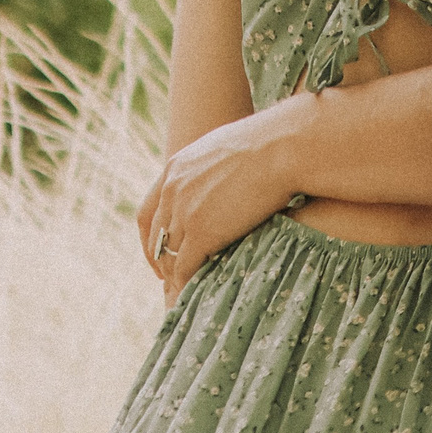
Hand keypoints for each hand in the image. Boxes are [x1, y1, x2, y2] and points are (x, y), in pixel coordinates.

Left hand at [136, 98, 307, 302]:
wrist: (283, 148)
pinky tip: (195, 290)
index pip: (148, 211)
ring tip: (184, 288)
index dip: (151, 236)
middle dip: (160, 259)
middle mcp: (172, 189)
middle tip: (169, 276)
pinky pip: (185, 266)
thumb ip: (214, 165)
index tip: (160, 249)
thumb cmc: (272, 142)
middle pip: (155, 236)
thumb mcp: (229, 147)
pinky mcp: (202, 233)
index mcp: (176, 167)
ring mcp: (185, 212)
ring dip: (173, 274)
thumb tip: (227, 171)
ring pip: (168, 254)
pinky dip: (187, 282)